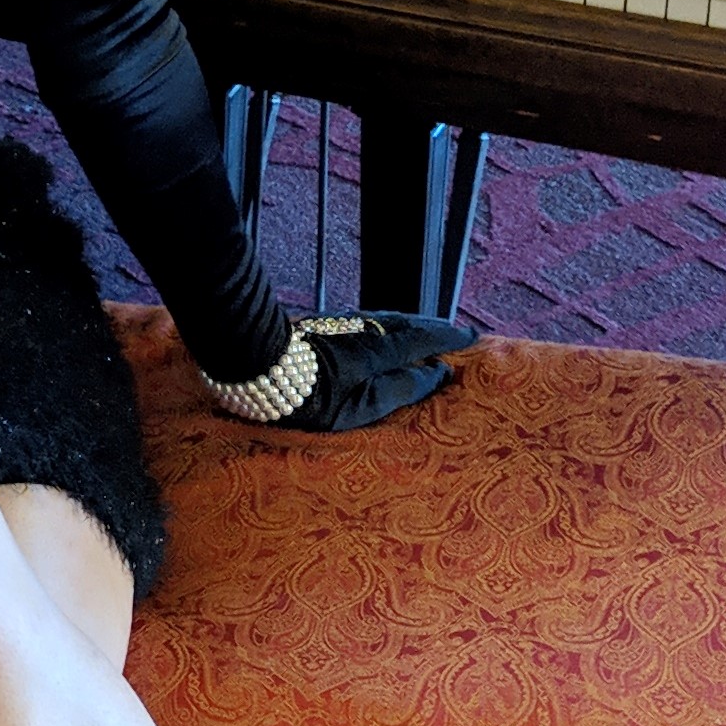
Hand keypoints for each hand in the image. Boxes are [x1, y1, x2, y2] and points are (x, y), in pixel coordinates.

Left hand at [275, 311, 475, 433]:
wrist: (253, 363)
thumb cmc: (310, 395)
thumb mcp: (362, 406)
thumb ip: (402, 390)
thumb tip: (437, 374)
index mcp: (382, 347)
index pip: (425, 338)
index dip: (449, 339)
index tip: (472, 339)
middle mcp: (367, 327)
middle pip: (409, 323)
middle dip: (434, 329)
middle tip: (455, 336)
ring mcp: (345, 321)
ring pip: (388, 319)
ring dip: (412, 325)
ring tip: (427, 335)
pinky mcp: (326, 323)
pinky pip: (371, 320)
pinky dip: (390, 326)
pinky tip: (387, 335)